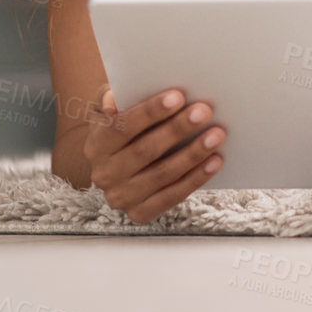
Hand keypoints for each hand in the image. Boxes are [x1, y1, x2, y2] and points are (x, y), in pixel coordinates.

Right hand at [85, 87, 224, 223]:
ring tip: (216, 135)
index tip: (178, 97)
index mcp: (95, 145)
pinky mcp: (140, 213)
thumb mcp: (112, 108)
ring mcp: (121, 197)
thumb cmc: (126, 126)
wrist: (123, 166)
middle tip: (204, 111)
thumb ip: (109, 98)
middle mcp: (103, 175)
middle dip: (177, 129)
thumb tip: (112, 104)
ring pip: (162, 174)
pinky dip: (196, 178)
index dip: (150, 112)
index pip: (122, 126)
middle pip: (145, 150)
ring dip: (193, 154)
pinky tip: (215, 161)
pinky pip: (172, 196)